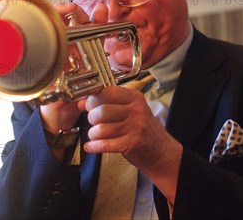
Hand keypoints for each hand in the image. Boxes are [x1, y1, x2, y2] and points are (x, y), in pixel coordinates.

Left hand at [78, 85, 181, 202]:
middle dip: (91, 118)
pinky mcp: (131, 144)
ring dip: (92, 134)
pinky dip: (94, 146)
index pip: (107, 92)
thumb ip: (108, 104)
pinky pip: (104, 144)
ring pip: (101, 129)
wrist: (161, 150)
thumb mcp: (130, 110)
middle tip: (93, 122)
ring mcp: (135, 128)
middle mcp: (136, 111)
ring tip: (95, 135)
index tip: (87, 104)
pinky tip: (91, 147)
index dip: (93, 98)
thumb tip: (81, 102)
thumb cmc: (142, 128)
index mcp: (135, 97)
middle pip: (101, 111)